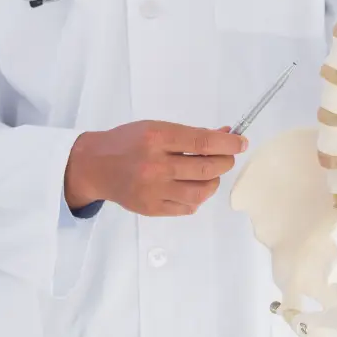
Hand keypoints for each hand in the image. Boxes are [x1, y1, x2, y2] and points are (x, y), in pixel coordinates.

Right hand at [65, 121, 247, 216]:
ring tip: (210, 174)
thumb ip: (190, 134)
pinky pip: (188, 207)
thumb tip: (225, 133)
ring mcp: (153, 190)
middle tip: (227, 157)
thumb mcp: (156, 128)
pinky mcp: (152, 209)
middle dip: (225, 162)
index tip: (241, 142)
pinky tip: (192, 187)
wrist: (95, 166)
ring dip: (214, 181)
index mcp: (156, 138)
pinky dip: (198, 197)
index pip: (202, 142)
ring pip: (201, 191)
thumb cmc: (128, 142)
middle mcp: (155, 165)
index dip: (228, 143)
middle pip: (206, 168)